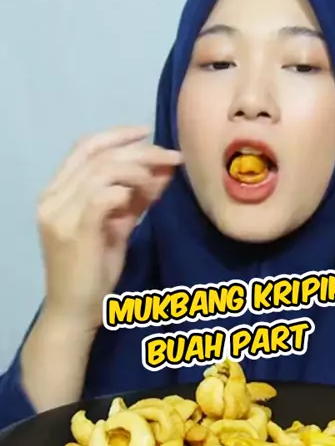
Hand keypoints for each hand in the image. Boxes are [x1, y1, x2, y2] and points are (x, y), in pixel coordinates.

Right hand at [36, 125, 182, 331]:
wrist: (75, 313)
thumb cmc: (93, 273)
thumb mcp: (117, 227)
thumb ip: (136, 197)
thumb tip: (164, 169)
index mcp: (55, 192)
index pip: (84, 148)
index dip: (117, 135)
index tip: (148, 132)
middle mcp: (51, 198)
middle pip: (97, 155)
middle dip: (140, 151)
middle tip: (172, 156)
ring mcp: (60, 214)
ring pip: (102, 171)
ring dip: (139, 171)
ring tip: (161, 182)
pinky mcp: (75, 231)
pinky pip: (104, 195)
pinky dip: (129, 191)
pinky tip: (145, 200)